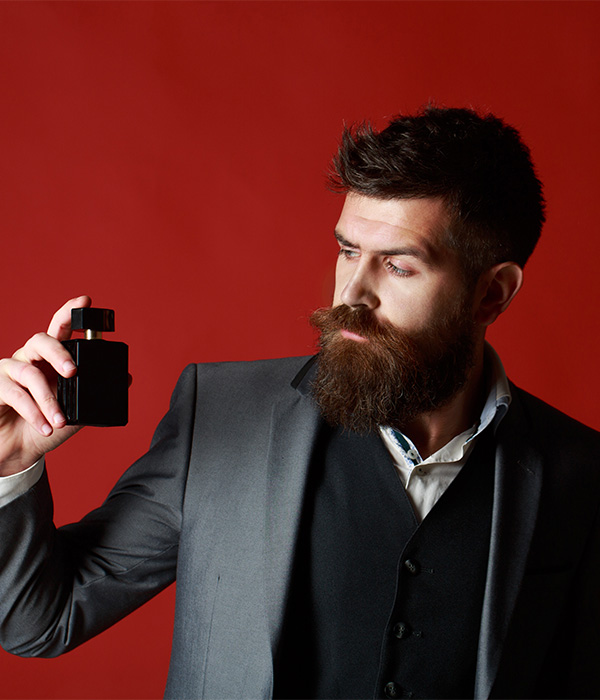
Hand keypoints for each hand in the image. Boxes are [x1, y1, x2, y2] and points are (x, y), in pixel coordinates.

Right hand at [0, 296, 91, 475]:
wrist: (20, 451)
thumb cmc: (46, 426)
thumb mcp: (76, 411)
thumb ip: (96, 393)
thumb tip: (126, 378)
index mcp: (51, 359)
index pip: (60, 328)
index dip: (70, 312)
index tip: (86, 300)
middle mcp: (30, 359)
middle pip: (41, 340)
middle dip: (58, 353)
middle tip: (73, 371)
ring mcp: (10, 371)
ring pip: (29, 373)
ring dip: (48, 399)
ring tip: (60, 420)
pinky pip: (14, 393)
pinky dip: (34, 412)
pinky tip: (46, 426)